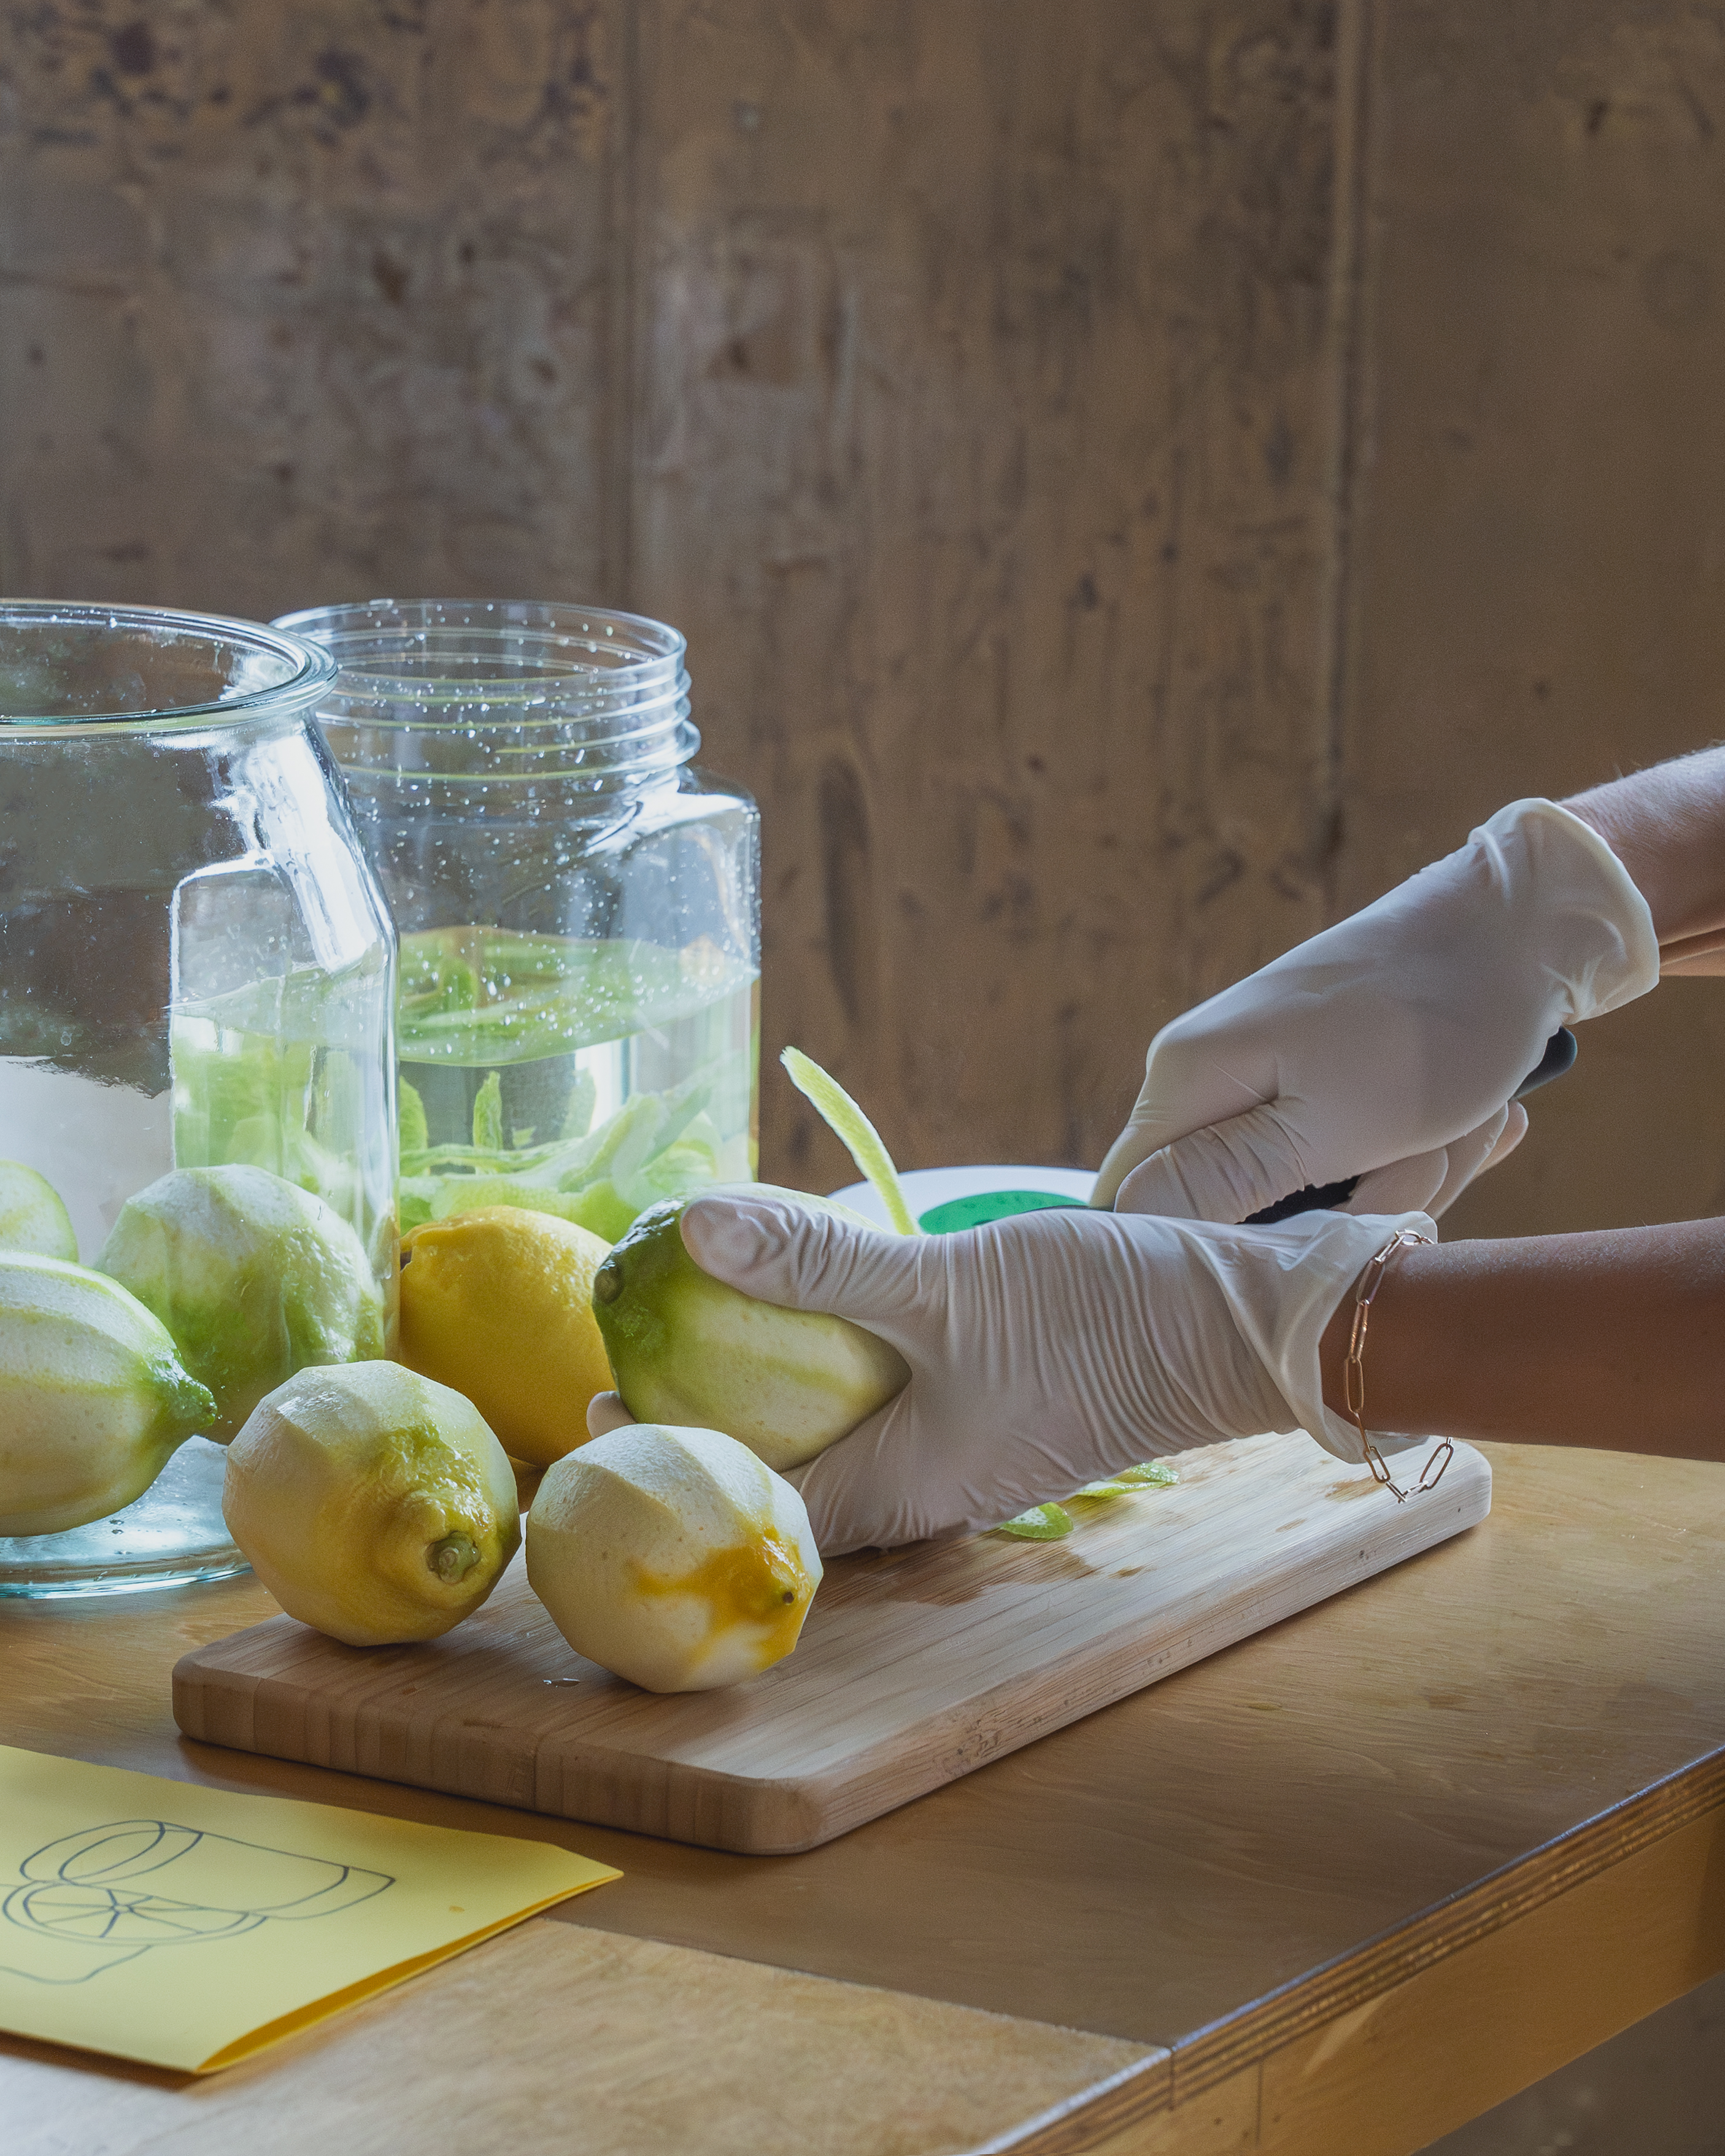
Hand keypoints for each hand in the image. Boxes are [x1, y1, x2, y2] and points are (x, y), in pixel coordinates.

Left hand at [602, 1189, 1434, 1553]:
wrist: (1243, 1325)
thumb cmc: (1102, 1319)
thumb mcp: (947, 1284)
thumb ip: (821, 1265)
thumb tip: (690, 1228)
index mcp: (898, 1489)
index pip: (750, 1502)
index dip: (661, 1465)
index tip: (587, 1409)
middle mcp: (922, 1489)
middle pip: (783, 1475)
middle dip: (699, 1427)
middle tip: (621, 1358)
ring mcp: (961, 1454)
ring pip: (833, 1438)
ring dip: (763, 1392)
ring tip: (697, 1329)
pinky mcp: (992, 1413)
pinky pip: (883, 1406)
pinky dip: (830, 1368)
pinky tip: (812, 1315)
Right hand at [1091, 799, 1657, 1223]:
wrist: (1520, 931)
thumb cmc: (1428, 1025)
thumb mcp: (1328, 1123)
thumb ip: (1220, 1178)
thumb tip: (1120, 1223)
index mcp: (1186, 1080)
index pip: (1138, 1207)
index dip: (1215, 1248)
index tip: (1310, 1232)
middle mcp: (1207, 1076)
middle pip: (1238, 1210)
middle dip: (1345, 1209)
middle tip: (1416, 1157)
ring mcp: (1264, 1077)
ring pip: (1312, 1193)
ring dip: (1400, 1180)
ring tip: (1454, 1127)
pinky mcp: (1317, 1081)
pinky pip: (1351, 1161)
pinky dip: (1415, 1154)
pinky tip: (1468, 1121)